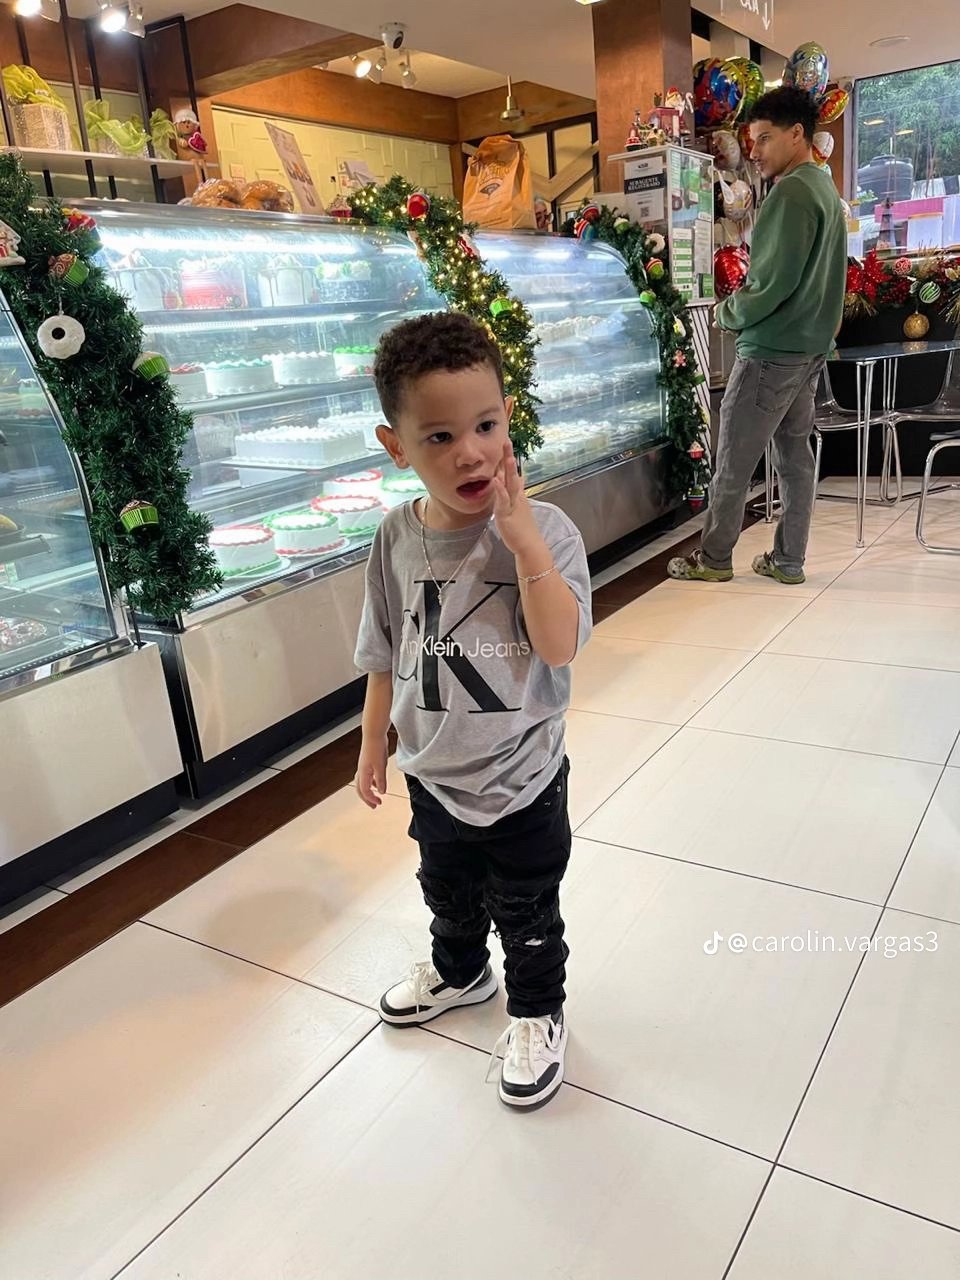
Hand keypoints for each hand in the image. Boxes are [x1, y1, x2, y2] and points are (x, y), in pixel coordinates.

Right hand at [355, 737, 387, 809]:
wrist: (374, 734)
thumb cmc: (376, 748)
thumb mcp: (381, 766)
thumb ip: (381, 780)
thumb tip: (382, 792)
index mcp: (363, 773)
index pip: (364, 791)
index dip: (370, 799)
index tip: (378, 804)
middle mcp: (361, 771)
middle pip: (361, 789)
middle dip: (367, 799)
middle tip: (375, 806)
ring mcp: (364, 767)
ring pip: (363, 783)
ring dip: (369, 791)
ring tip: (377, 796)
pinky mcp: (368, 763)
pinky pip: (367, 776)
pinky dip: (372, 782)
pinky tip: (378, 782)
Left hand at [491, 440, 539, 555]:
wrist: (530, 545)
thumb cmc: (523, 528)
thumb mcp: (519, 507)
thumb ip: (517, 492)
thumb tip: (519, 479)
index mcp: (518, 495)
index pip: (512, 474)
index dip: (508, 459)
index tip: (506, 444)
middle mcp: (517, 497)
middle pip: (513, 474)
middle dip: (509, 457)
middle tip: (507, 440)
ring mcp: (513, 505)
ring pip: (510, 484)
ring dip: (508, 470)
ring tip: (506, 455)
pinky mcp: (507, 515)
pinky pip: (503, 500)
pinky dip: (499, 490)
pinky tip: (495, 480)